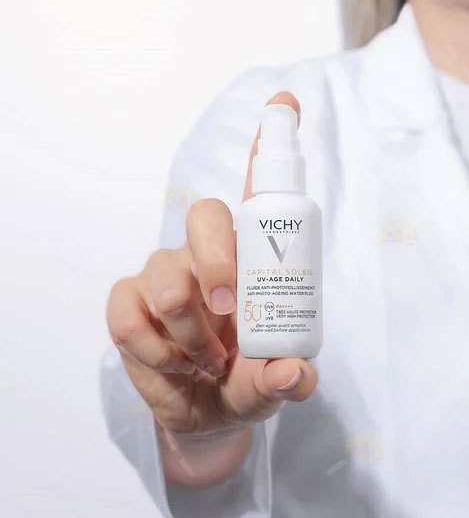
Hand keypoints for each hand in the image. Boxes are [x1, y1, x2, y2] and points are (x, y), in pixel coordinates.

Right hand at [106, 91, 317, 485]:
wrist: (205, 413)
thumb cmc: (247, 382)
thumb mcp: (274, 383)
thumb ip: (288, 379)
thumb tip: (291, 373)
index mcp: (249, 260)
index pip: (257, 194)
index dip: (268, 147)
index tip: (285, 104)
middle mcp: (204, 252)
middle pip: (205, 214)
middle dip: (218, 260)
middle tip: (230, 309)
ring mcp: (161, 272)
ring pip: (168, 276)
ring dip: (192, 336)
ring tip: (208, 364)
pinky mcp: (126, 301)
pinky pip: (128, 312)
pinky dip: (157, 352)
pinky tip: (175, 367)